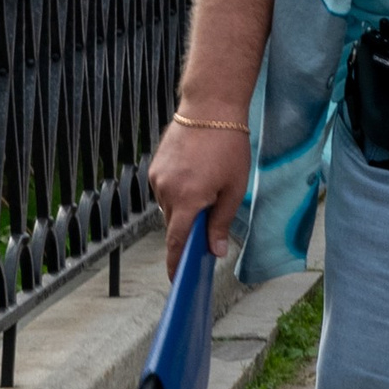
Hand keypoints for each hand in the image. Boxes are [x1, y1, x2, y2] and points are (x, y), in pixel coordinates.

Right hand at [148, 114, 253, 270]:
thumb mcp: (234, 188)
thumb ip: (222, 222)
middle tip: (210, 224)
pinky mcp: (155, 167)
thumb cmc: (229, 147)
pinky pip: (165, 191)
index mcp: (188, 200)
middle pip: (174, 225)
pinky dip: (179, 192)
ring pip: (169, 207)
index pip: (176, 242)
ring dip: (185, 208)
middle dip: (189, 229)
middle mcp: (166, 191)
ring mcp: (157, 178)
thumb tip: (215, 250)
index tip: (175, 280)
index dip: (175, 263)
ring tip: (209, 187)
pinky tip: (196, 176)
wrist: (210, 107)